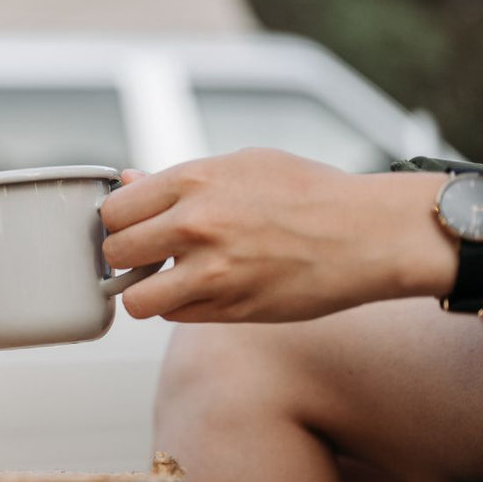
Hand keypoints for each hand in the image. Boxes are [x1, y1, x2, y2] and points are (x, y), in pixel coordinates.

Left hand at [99, 148, 450, 321]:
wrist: (369, 233)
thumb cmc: (308, 192)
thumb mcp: (241, 164)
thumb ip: (178, 179)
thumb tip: (128, 183)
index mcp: (193, 181)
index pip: (113, 210)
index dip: (119, 221)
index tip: (134, 224)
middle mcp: (195, 226)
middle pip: (115, 253)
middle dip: (126, 256)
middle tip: (149, 254)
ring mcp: (212, 272)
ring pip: (135, 299)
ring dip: (145, 291)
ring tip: (168, 278)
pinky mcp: (231, 309)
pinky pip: (175, 316)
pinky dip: (180, 307)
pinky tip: (204, 290)